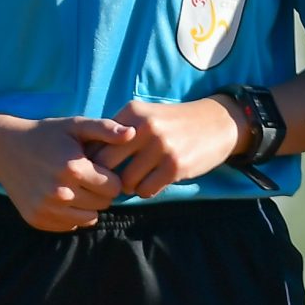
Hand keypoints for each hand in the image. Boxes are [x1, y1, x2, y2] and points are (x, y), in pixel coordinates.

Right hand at [0, 115, 135, 230]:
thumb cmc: (45, 135)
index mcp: (74, 168)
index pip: (113, 187)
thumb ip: (105, 129)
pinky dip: (70, 215)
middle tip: (87, 177)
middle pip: (103, 204)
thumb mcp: (74, 125)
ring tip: (76, 187)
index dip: (110, 177)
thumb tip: (133, 134)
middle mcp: (61, 192)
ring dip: (88, 205)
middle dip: (100, 192)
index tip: (98, 169)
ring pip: (88, 218)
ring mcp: (47, 208)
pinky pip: (69, 226)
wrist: (4, 149)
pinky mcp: (37, 219)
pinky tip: (62, 197)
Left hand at [90, 96, 243, 197]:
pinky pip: (146, 191)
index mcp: (132, 113)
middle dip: (106, 177)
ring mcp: (161, 147)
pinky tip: (153, 183)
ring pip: (125, 182)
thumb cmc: (174, 123)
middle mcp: (144, 127)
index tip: (100, 167)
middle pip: (105, 164)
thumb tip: (87, 156)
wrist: (217, 123)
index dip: (94, 159)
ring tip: (138, 180)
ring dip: (128, 187)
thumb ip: (119, 131)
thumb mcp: (146, 115)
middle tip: (113, 182)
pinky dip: (146, 191)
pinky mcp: (175, 166)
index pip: (97, 143)